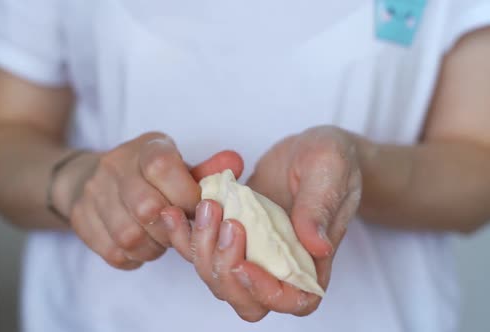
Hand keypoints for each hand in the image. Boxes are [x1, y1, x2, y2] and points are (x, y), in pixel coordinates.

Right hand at [57, 132, 243, 269]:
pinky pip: (112, 252)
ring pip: (128, 236)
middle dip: (172, 228)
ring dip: (153, 247)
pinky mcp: (80, 218)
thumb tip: (236, 162)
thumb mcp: (178, 165)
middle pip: (146, 207)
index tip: (197, 208)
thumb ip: (208, 170)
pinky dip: (134, 257)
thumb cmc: (148, 175)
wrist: (93, 177)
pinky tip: (143, 247)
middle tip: (181, 230)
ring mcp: (93, 192)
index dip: (185, 195)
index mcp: (145, 148)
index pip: (162, 167)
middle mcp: (114, 166)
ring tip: (162, 241)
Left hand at [166, 126, 361, 320]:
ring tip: (205, 207)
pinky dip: (183, 236)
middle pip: (245, 298)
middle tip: (224, 221)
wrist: (307, 149)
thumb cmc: (331, 161)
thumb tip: (316, 245)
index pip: (292, 300)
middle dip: (225, 269)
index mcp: (312, 261)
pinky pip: (200, 248)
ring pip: (217, 277)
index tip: (244, 263)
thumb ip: (321, 208)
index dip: (264, 292)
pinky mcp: (228, 234)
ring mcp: (252, 252)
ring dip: (201, 249)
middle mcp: (279, 265)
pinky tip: (173, 212)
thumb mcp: (331, 172)